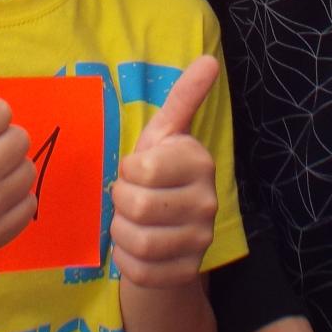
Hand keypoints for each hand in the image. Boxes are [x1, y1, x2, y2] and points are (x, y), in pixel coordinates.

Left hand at [112, 54, 219, 286]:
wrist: (170, 228)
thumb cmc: (159, 172)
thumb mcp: (165, 133)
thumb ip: (183, 97)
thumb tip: (210, 60)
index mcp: (199, 162)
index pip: (142, 169)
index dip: (127, 170)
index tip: (137, 169)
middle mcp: (207, 202)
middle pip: (135, 207)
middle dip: (120, 202)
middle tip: (129, 197)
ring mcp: (201, 240)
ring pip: (138, 241)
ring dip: (121, 232)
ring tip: (130, 221)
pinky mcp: (187, 271)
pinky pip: (141, 271)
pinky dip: (127, 259)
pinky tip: (134, 246)